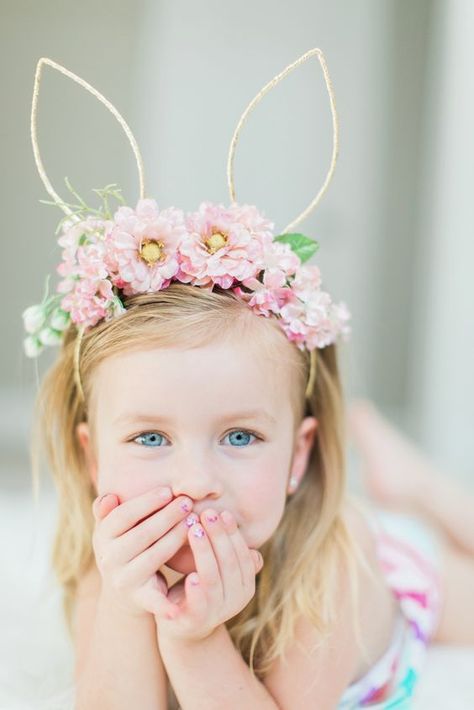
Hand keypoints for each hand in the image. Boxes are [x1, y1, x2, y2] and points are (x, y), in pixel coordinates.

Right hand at [91, 486, 196, 617]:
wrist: (124, 588)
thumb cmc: (123, 544)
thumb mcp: (111, 527)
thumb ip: (107, 510)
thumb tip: (111, 496)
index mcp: (102, 537)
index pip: (123, 515)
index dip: (146, 502)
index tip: (168, 491)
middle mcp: (109, 559)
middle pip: (142, 534)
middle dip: (167, 516)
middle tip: (187, 503)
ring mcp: (123, 580)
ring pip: (155, 556)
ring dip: (176, 538)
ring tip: (195, 523)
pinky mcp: (139, 599)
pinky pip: (154, 601)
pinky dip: (165, 606)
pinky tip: (180, 607)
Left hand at [154, 508, 263, 642]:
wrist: (181, 626)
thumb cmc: (199, 588)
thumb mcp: (216, 568)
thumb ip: (224, 549)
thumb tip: (229, 515)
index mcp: (245, 585)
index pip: (242, 554)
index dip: (232, 533)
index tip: (222, 512)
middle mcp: (236, 600)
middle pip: (229, 563)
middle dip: (218, 536)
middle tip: (206, 513)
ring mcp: (217, 613)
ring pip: (213, 578)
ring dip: (204, 552)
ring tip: (194, 531)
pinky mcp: (196, 623)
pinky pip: (199, 605)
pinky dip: (196, 590)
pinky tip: (190, 574)